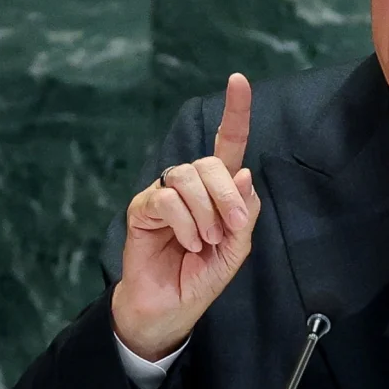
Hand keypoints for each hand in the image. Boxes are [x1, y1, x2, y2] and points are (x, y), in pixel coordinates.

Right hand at [112, 73, 261, 360]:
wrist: (170, 307)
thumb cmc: (201, 276)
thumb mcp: (235, 249)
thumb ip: (245, 215)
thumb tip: (243, 173)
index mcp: (217, 190)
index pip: (228, 143)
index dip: (235, 112)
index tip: (239, 80)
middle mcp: (190, 185)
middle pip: (210, 163)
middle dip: (227, 196)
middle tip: (231, 231)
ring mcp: (164, 194)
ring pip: (188, 177)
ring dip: (206, 213)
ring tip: (205, 242)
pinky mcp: (142, 208)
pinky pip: (167, 199)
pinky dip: (185, 223)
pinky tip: (188, 244)